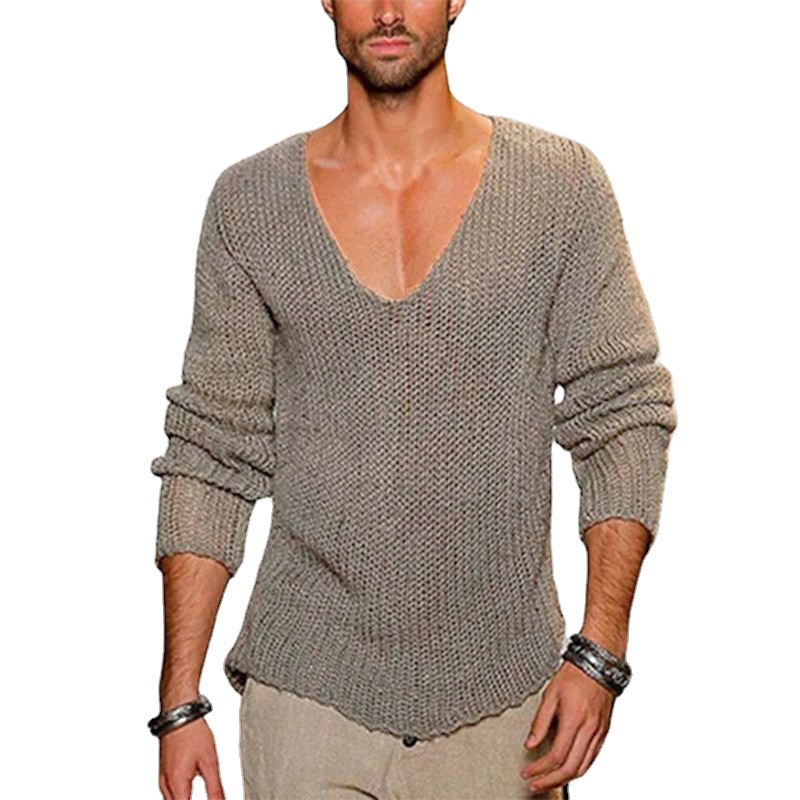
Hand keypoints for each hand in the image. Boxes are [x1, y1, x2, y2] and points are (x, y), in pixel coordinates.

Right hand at [158, 717, 224, 799]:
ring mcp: (162, 780)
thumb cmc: (193, 732)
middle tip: (211, 798)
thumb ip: (216, 790)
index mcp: (177, 785)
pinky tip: (190, 794)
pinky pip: (169, 795)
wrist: (179, 714)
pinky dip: (181, 797)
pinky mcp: (163, 774)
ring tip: (205, 796)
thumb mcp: (210, 762)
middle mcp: (165, 785)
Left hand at [519, 660, 614, 793]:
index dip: (540, 769)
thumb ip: (540, 721)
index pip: (556, 755)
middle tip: (534, 784)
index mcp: (574, 719)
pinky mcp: (603, 733)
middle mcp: (589, 730)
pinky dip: (577, 769)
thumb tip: (530, 744)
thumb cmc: (574, 675)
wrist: (598, 666)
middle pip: (570, 768)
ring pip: (583, 768)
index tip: (527, 772)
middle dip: (550, 781)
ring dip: (563, 779)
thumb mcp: (550, 694)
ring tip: (547, 781)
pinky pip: (591, 759)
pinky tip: (566, 770)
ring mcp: (598, 733)